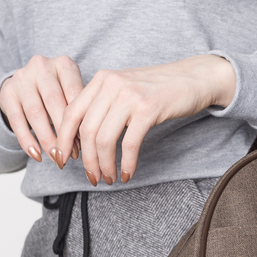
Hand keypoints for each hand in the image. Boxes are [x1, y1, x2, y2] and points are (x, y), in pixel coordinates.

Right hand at [0, 55, 84, 162]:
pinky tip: (37, 155)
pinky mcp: (7, 92)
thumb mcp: (73, 93)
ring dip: (47, 139)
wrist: (28, 83)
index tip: (88, 144)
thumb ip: (80, 111)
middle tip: (72, 154)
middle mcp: (42, 66)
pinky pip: (17, 120)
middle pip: (55, 103)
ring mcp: (22, 77)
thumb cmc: (61, 91)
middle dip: (65, 132)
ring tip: (57, 158)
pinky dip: (28, 140)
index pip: (75, 94)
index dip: (81, 121)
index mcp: (64, 64)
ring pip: (36, 113)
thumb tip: (87, 143)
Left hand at [53, 55, 235, 184]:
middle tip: (92, 177)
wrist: (193, 78)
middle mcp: (111, 85)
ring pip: (104, 139)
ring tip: (109, 178)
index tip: (64, 160)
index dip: (63, 140)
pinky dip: (126, 163)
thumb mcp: (125, 88)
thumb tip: (82, 137)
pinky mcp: (148, 109)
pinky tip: (127, 174)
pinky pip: (129, 143)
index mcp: (101, 80)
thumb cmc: (160, 89)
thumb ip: (104, 105)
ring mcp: (130, 96)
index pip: (71, 114)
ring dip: (104, 165)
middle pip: (86, 131)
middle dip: (87, 160)